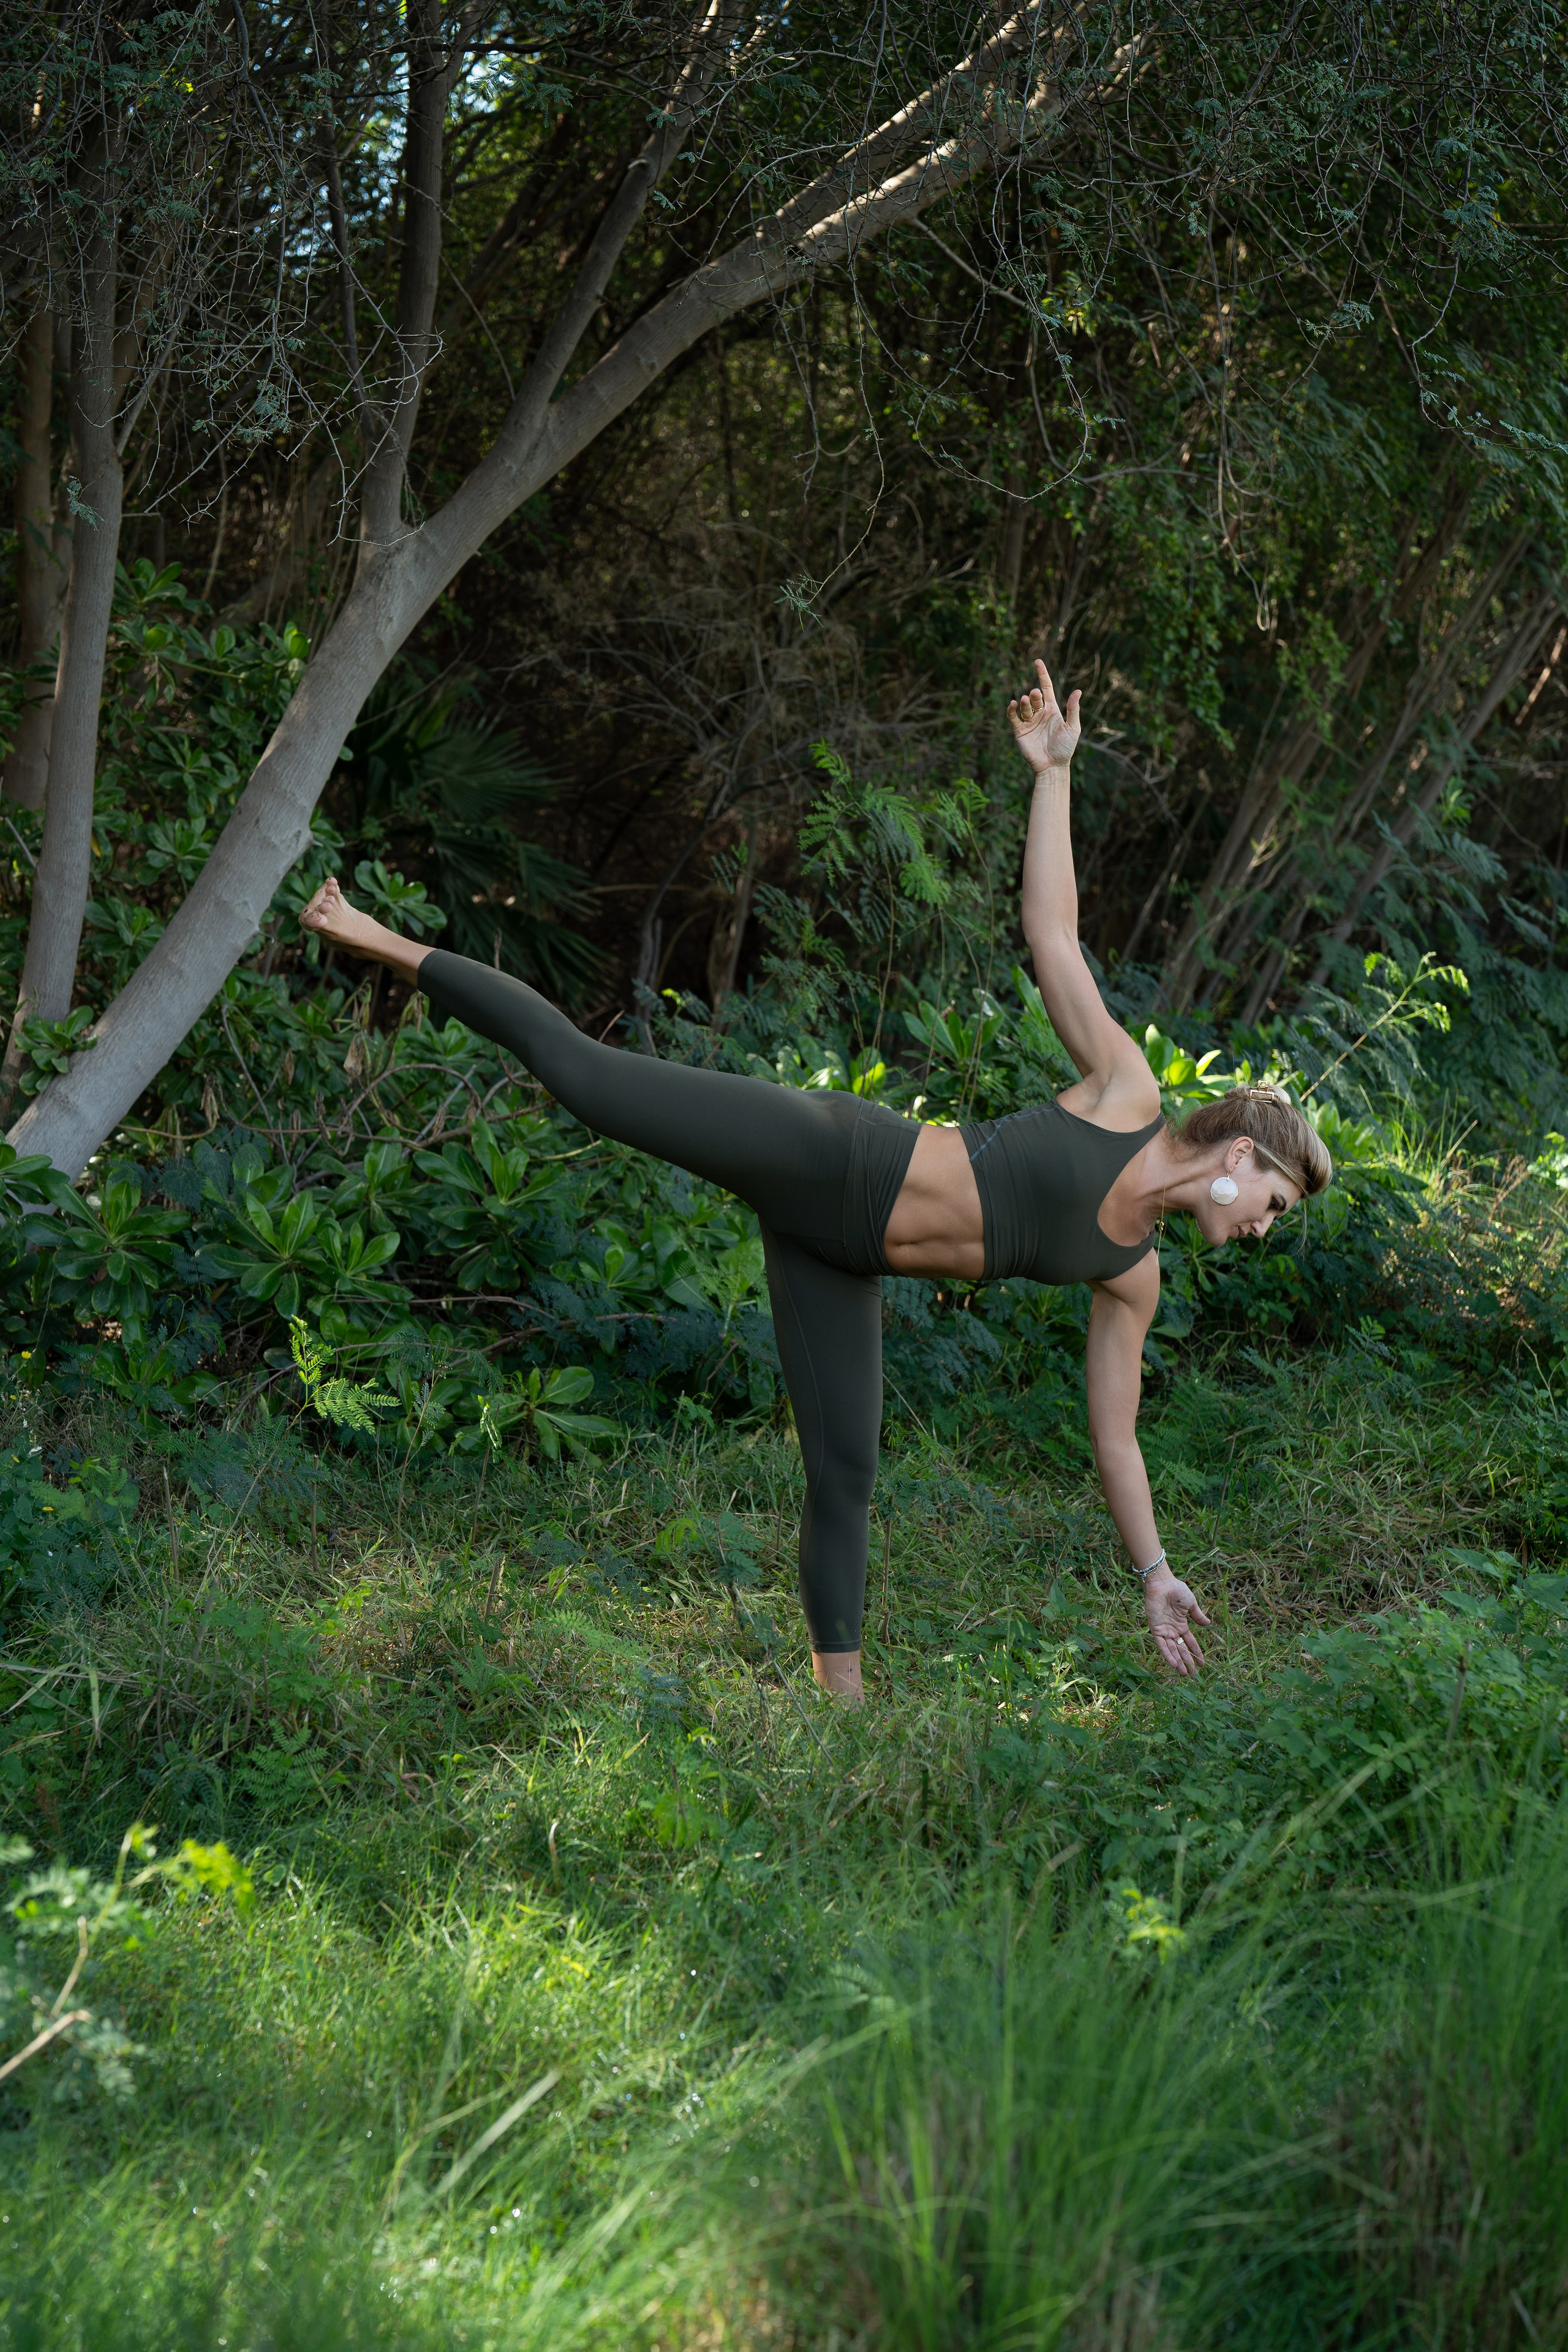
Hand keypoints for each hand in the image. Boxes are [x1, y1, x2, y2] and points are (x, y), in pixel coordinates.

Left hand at [300, 875, 427, 977]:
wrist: (373, 939)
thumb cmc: (358, 943)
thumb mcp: (342, 937)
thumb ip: (328, 929)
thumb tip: (318, 922)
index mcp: (319, 931)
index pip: (306, 920)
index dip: (311, 915)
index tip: (322, 915)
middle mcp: (323, 920)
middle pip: (315, 906)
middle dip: (320, 901)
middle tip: (330, 902)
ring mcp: (332, 911)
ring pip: (324, 897)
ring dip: (326, 891)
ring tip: (331, 887)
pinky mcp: (341, 904)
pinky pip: (333, 892)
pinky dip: (332, 885)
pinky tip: (332, 880)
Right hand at [1008, 659, 1081, 771]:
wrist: (1053, 767)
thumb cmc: (1065, 749)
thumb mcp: (1073, 728)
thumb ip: (1073, 710)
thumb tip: (1077, 690)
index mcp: (1052, 710)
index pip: (1046, 688)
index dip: (1042, 674)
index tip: (1037, 661)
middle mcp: (1040, 714)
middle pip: (1035, 697)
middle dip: (1034, 694)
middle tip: (1035, 695)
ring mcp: (1029, 722)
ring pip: (1024, 706)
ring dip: (1025, 702)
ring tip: (1025, 701)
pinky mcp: (1020, 731)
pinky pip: (1013, 718)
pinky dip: (1012, 710)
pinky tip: (1013, 704)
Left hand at [1143, 1564, 1210, 1676]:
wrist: (1163, 1584)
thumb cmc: (1176, 1590)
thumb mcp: (1191, 1604)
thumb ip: (1198, 1615)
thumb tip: (1208, 1623)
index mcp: (1181, 1625)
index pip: (1190, 1642)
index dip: (1197, 1653)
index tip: (1203, 1664)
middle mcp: (1172, 1630)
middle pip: (1181, 1650)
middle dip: (1187, 1662)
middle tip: (1193, 1675)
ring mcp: (1164, 1630)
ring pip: (1172, 1650)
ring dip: (1178, 1662)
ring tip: (1185, 1673)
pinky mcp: (1155, 1629)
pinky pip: (1161, 1645)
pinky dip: (1167, 1654)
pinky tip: (1173, 1664)